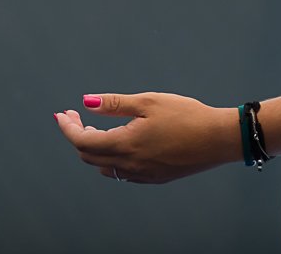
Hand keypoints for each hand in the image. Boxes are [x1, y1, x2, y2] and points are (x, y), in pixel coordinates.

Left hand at [54, 92, 242, 183]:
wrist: (218, 138)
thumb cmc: (186, 115)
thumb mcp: (148, 102)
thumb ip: (115, 104)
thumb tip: (87, 101)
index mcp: (126, 145)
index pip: (83, 143)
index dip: (68, 129)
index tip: (62, 115)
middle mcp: (130, 166)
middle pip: (90, 157)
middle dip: (79, 136)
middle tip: (78, 116)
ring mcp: (142, 175)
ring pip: (105, 168)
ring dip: (95, 149)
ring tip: (99, 128)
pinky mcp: (154, 178)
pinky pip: (122, 173)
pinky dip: (112, 158)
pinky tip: (121, 141)